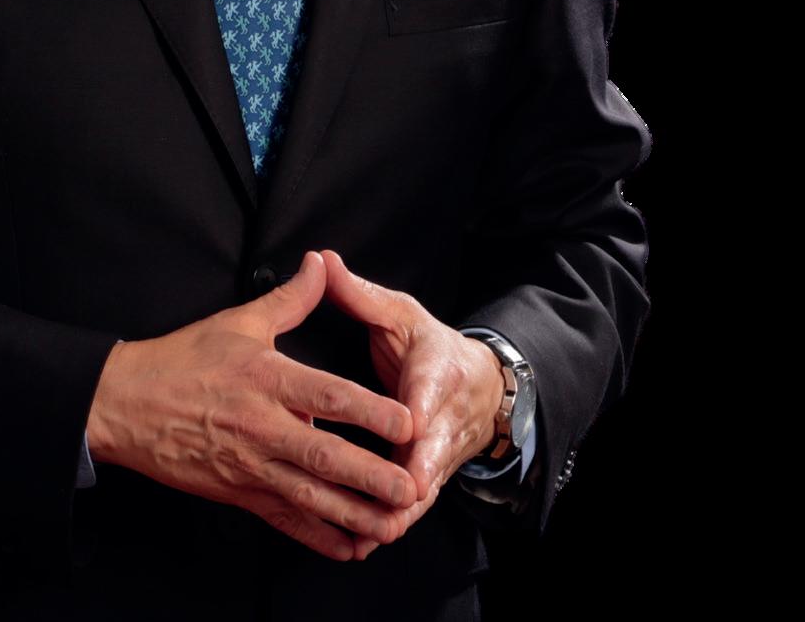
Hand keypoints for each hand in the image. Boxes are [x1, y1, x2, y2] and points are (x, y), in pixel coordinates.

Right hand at [85, 249, 420, 562]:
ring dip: (352, 513)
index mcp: (266, 378)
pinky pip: (284, 519)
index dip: (369, 410)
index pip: (327, 396)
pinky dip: (316, 537)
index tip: (406, 422)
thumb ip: (289, 299)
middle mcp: (261, 425)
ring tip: (391, 526)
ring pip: (309, 495)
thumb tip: (319, 264)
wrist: (124, 405)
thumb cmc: (181, 360)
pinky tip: (348, 547)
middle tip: (409, 489)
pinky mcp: (238, 492)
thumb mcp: (237, 322)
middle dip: (370, 475)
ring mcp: (250, 464)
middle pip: (324, 455)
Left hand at [316, 249, 507, 559]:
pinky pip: (412, 507)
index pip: (430, 394)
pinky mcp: (429, 479)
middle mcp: (443, 420)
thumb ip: (361, 295)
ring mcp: (439, 455)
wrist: (480, 386)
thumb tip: (323, 262)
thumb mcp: (401, 314)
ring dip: (398, 512)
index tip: (410, 428)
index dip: (421, 413)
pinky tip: (362, 543)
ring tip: (369, 534)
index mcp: (437, 373)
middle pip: (431, 454)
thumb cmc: (430, 347)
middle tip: (392, 500)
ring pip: (422, 490)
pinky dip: (390, 523)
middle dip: (413, 478)